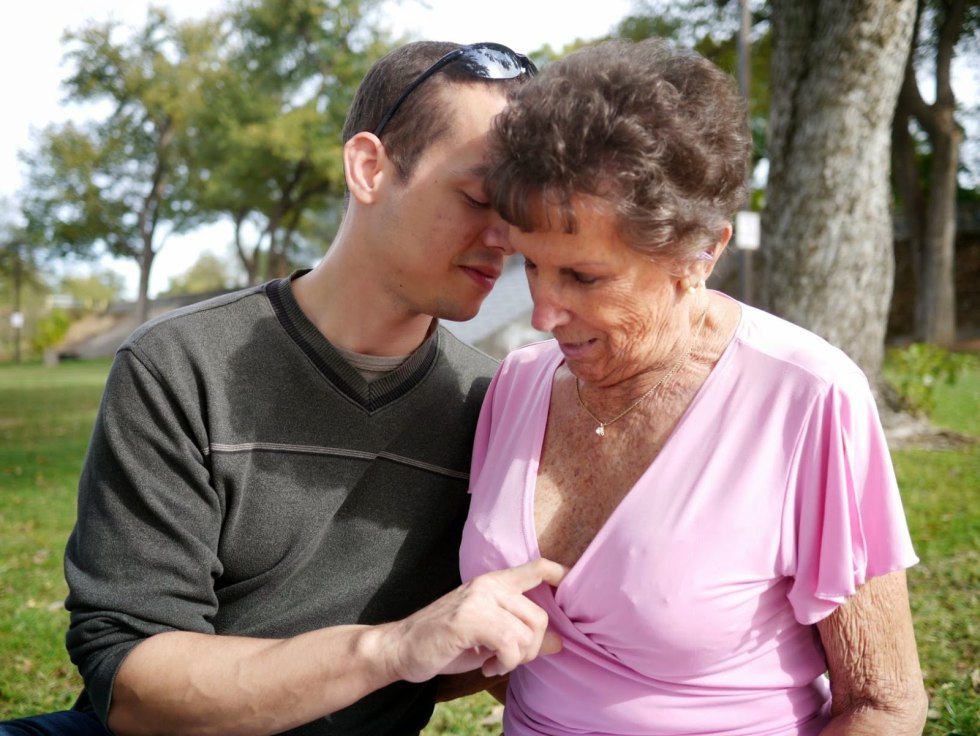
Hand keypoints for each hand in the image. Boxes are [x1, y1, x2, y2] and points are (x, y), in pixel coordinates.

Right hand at [377, 558, 566, 682]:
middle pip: (539, 616)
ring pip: (526, 632)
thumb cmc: (445, 642)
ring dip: (516, 658)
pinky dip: (505, 663)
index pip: (535, 568)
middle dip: (532, 648)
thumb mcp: (488, 636)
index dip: (559, 573)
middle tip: (510, 660)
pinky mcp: (468, 619)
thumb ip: (520, 634)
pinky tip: (488, 667)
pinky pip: (509, 644)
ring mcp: (477, 600)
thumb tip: (559, 642)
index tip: (569, 582)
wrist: (400, 648)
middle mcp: (488, 585)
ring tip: (495, 662)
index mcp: (493, 583)